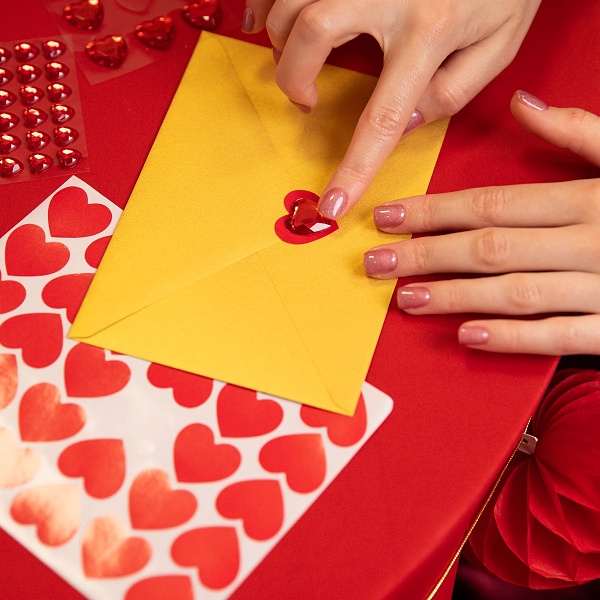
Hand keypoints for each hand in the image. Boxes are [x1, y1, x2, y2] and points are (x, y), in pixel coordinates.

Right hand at [241, 0, 540, 217]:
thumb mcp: (498, 43)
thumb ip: (451, 92)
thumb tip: (401, 124)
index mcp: (432, 28)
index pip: (382, 115)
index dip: (354, 167)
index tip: (332, 204)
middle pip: (312, 32)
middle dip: (293, 75)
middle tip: (305, 96)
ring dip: (279, 35)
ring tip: (292, 57)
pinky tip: (260, 18)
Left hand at [364, 91, 599, 355]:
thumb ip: (583, 133)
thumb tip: (526, 104)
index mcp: (589, 198)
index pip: (492, 204)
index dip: (435, 211)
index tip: (390, 218)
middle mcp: (590, 240)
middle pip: (490, 247)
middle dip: (426, 255)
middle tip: (376, 263)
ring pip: (515, 291)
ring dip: (455, 296)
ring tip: (406, 299)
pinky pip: (561, 335)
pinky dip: (514, 338)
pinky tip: (469, 337)